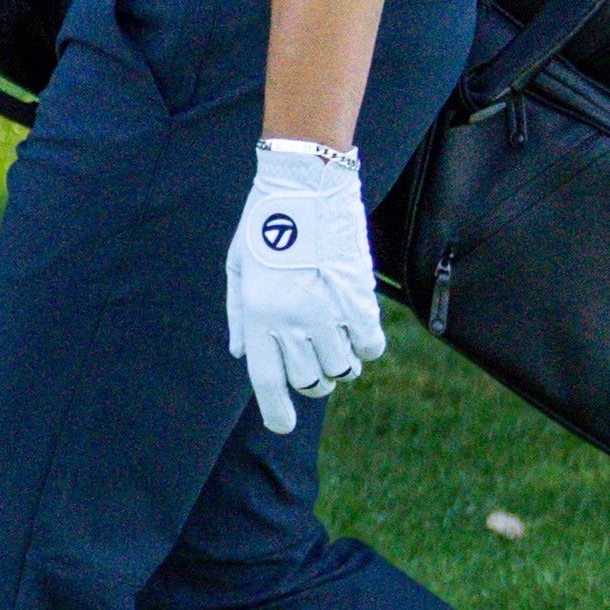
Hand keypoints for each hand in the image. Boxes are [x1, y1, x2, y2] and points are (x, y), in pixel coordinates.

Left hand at [224, 141, 386, 437]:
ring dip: (340, 364)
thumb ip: (238, 315)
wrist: (306, 184)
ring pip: (342, 368)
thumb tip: (242, 354)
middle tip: (314, 366)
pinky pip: (370, 345)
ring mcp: (326, 311)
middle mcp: (290, 320)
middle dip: (312, 382)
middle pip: (308, 380)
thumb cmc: (264, 222)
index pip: (267, 381)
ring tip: (336, 343)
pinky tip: (358, 329)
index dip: (276, 411)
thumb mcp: (238, 267)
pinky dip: (366, 345)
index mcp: (258, 314)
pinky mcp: (357, 298)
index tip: (283, 424)